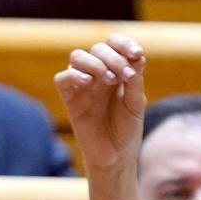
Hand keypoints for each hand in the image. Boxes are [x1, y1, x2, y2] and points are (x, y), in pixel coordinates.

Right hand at [54, 33, 146, 171]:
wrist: (116, 156)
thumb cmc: (127, 129)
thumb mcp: (136, 104)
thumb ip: (135, 81)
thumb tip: (137, 57)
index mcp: (117, 71)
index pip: (115, 45)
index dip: (124, 44)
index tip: (137, 54)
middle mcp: (98, 74)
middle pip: (98, 49)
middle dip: (114, 58)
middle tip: (126, 75)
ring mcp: (82, 84)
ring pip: (78, 56)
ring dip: (95, 63)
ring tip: (110, 79)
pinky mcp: (69, 97)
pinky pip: (63, 78)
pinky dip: (75, 75)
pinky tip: (89, 82)